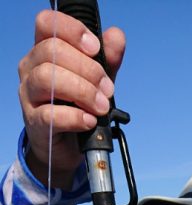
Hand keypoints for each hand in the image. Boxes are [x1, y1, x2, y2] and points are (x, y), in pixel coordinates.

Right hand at [18, 9, 124, 187]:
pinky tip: (89, 120)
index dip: (72, 31)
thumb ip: (107, 60)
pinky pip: (49, 115)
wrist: (69, 148)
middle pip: (52, 51)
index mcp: (44, 50)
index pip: (47, 23)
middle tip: (107, 89)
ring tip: (101, 106)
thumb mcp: (97, 81)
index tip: (95, 49)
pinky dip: (75, 117)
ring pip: (47, 78)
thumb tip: (116, 37)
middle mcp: (31, 68)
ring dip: (82, 91)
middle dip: (87, 69)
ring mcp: (29, 95)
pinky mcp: (34, 123)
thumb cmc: (79, 107)